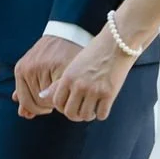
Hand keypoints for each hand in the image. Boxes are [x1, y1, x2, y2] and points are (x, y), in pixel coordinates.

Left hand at [14, 29, 134, 122]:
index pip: (57, 103)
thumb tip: (42, 96)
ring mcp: (94, 90)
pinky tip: (103, 104)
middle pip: (70, 113)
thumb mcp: (74, 65)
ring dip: (89, 115)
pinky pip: (101, 115)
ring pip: (85, 116)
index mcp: (68, 77)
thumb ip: (59, 83)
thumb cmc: (96, 52)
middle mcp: (79, 85)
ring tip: (93, 108)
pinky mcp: (109, 94)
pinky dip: (102, 113)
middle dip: (75, 115)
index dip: (63, 107)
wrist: (118, 42)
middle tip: (82, 110)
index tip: (71, 104)